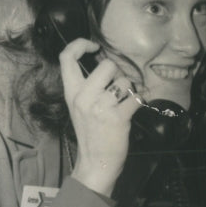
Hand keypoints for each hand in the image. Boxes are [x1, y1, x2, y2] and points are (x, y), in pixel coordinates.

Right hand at [60, 38, 140, 196]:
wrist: (95, 163)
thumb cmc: (91, 132)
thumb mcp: (79, 106)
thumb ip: (87, 85)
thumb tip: (107, 62)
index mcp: (71, 92)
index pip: (66, 57)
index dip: (80, 44)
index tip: (94, 46)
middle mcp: (83, 97)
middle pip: (107, 65)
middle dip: (118, 72)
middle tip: (118, 86)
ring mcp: (100, 107)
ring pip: (125, 81)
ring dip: (129, 90)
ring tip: (123, 103)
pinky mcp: (118, 118)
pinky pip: (136, 97)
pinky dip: (139, 101)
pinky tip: (133, 109)